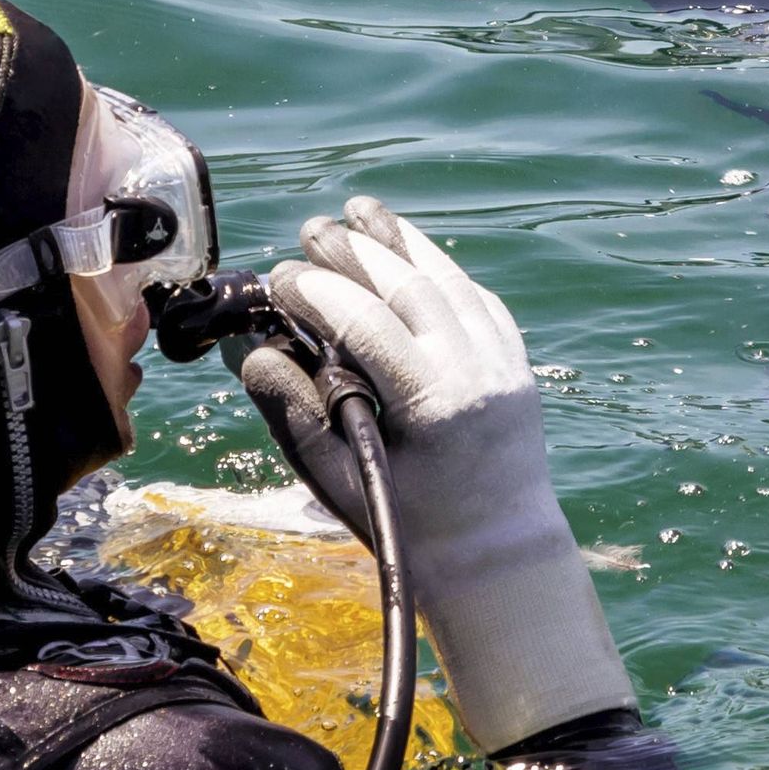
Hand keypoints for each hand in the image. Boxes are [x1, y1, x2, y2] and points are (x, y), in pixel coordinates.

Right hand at [234, 199, 631, 750]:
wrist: (498, 557)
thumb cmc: (409, 532)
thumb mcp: (338, 481)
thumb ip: (293, 413)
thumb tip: (252, 351)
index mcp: (435, 403)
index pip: (367, 322)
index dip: (318, 292)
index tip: (280, 280)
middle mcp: (478, 370)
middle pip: (412, 287)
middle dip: (358, 252)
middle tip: (311, 230)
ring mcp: (505, 363)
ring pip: (451, 281)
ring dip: (403, 244)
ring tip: (359, 212)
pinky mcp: (517, 363)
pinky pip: (476, 299)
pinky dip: (441, 270)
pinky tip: (411, 254)